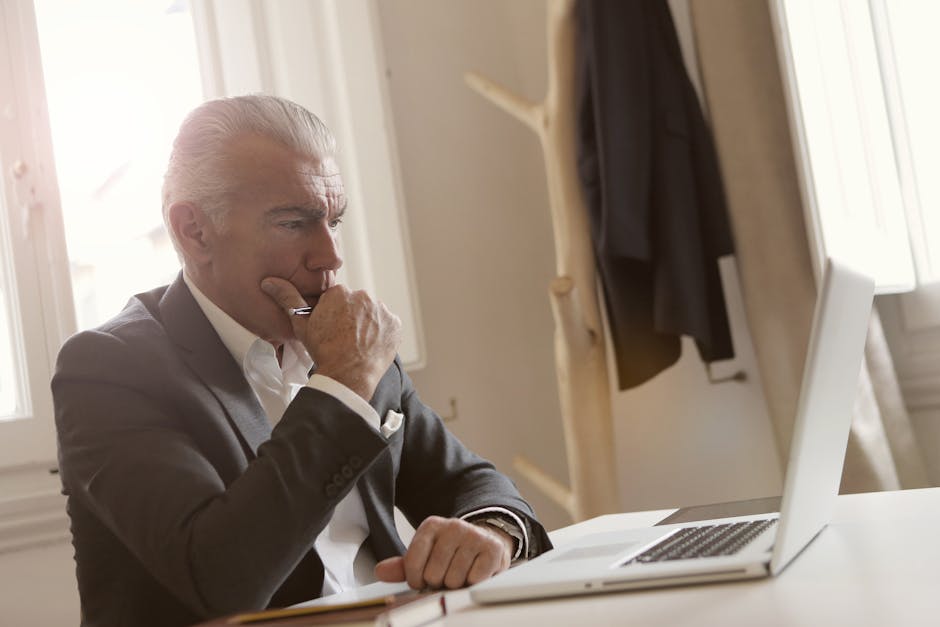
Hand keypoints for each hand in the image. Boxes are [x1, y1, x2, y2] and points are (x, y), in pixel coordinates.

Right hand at [261, 277, 400, 399]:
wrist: (347, 375)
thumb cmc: (322, 350)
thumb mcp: (301, 325)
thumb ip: (287, 299)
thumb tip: (269, 282)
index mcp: (340, 292)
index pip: (338, 299)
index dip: (333, 315)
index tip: (331, 329)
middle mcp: (363, 296)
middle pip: (356, 304)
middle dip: (351, 317)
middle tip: (343, 338)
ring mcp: (381, 310)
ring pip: (372, 314)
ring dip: (367, 324)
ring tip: (357, 343)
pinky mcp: (395, 324)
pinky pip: (388, 325)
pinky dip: (382, 333)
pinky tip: (371, 346)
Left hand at [374, 516, 512, 589]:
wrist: (485, 542)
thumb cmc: (451, 553)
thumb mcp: (425, 556)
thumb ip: (402, 565)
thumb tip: (380, 571)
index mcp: (431, 526)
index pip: (412, 564)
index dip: (417, 580)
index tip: (423, 578)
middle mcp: (453, 526)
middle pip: (434, 574)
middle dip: (439, 582)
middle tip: (447, 574)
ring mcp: (474, 535)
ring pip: (454, 580)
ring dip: (457, 584)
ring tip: (461, 573)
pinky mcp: (492, 549)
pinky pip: (475, 580)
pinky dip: (473, 583)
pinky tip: (474, 572)